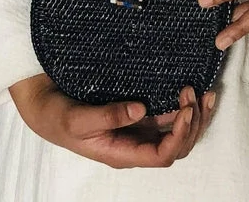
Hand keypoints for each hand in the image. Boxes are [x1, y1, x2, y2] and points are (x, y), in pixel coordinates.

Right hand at [8, 74, 215, 167]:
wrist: (45, 106)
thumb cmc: (59, 116)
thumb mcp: (78, 119)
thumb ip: (108, 116)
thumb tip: (140, 109)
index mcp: (122, 153)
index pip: (162, 156)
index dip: (179, 135)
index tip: (184, 107)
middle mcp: (134, 146)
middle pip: (177, 147)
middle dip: (192, 123)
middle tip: (194, 92)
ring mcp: (137, 132)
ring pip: (177, 135)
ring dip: (194, 116)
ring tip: (203, 93)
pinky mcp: (137, 117)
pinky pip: (169, 120)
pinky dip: (185, 109)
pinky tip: (193, 93)